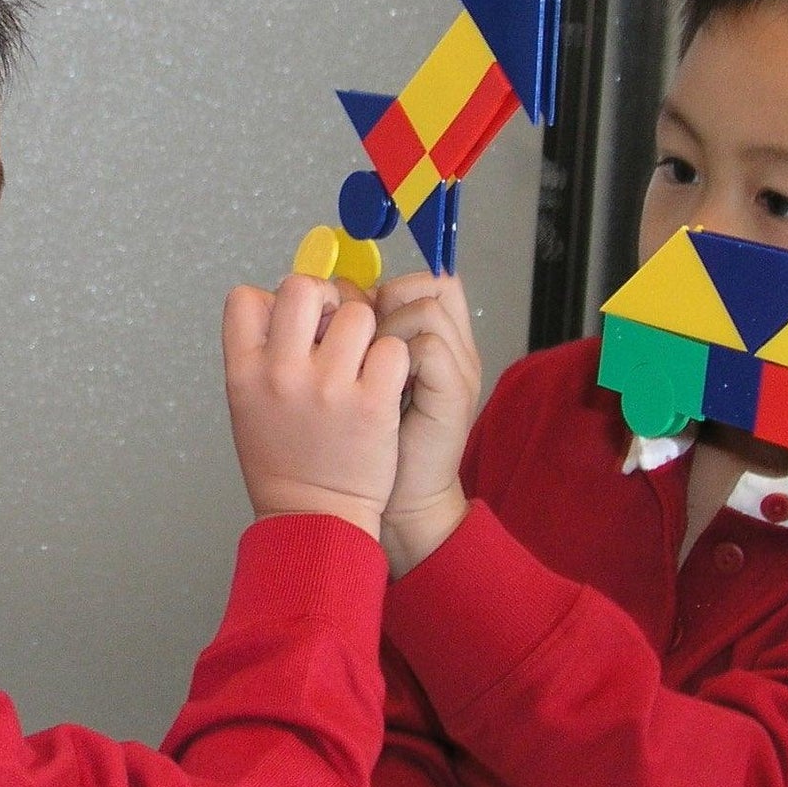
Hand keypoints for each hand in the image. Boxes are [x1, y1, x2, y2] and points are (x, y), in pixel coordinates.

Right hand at [223, 274, 409, 537]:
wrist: (314, 519)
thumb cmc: (283, 463)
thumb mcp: (249, 406)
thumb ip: (263, 355)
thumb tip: (291, 306)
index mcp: (243, 372)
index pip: (244, 298)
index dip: (273, 301)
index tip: (292, 325)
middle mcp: (281, 373)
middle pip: (303, 287)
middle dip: (325, 299)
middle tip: (335, 329)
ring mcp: (328, 386)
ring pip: (358, 312)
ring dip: (366, 330)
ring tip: (362, 362)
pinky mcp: (372, 402)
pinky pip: (392, 347)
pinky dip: (393, 359)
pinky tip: (384, 382)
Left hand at [372, 271, 481, 575]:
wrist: (398, 505)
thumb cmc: (366, 449)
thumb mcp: (361, 384)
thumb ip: (357, 341)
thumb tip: (326, 300)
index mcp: (434, 341)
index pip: (427, 281)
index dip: (385, 288)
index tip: (348, 320)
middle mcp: (455, 347)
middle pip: (433, 284)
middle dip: (383, 301)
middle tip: (349, 338)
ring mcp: (461, 367)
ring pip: (426, 307)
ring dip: (382, 328)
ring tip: (357, 365)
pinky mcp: (456, 392)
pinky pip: (425, 346)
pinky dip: (392, 356)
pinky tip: (371, 385)